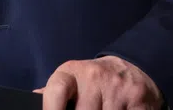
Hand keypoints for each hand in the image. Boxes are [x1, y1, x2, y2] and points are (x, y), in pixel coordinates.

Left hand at [37, 56, 161, 109]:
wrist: (132, 67)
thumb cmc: (94, 80)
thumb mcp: (71, 79)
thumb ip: (54, 93)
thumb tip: (34, 101)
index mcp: (71, 73)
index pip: (56, 91)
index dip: (51, 109)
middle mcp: (93, 77)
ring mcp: (116, 88)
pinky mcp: (137, 99)